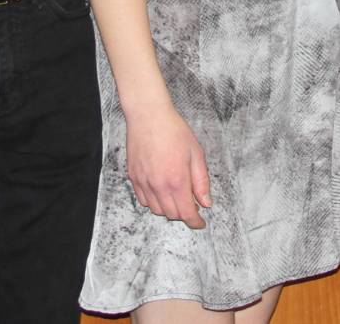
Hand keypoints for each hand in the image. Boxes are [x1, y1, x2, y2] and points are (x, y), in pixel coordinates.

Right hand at [126, 105, 212, 227]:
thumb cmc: (173, 130)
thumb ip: (201, 181)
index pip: (187, 213)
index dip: (195, 222)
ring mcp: (144, 182)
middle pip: (172, 214)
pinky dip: (153, 202)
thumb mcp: (196, 154)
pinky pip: (143, 200)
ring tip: (176, 195)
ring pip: (156, 210)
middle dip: (184, 214)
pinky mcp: (133, 177)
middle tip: (192, 203)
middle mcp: (158, 185)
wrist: (149, 116)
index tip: (200, 223)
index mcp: (177, 180)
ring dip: (168, 208)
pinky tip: (161, 190)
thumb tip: (206, 203)